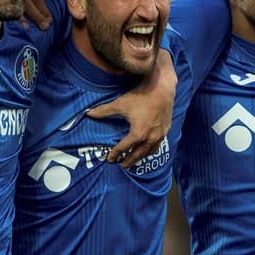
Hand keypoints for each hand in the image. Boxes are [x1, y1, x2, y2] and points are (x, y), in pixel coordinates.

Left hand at [88, 49, 175, 166]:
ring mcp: (159, 135)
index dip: (116, 153)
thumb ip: (104, 111)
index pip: (124, 147)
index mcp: (138, 134)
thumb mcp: (120, 104)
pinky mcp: (165, 130)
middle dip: (129, 160)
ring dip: (140, 157)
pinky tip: (147, 150)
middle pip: (137, 154)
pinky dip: (150, 150)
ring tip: (134, 160)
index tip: (110, 159)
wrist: (161, 88)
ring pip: (149, 152)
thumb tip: (89, 113)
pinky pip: (157, 145)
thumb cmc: (140, 96)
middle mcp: (150, 138)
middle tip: (122, 166)